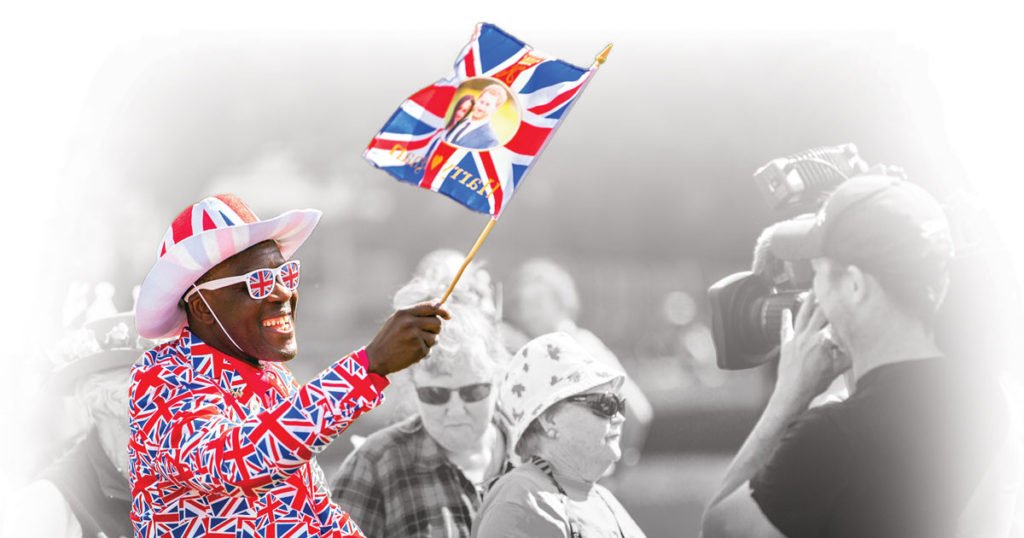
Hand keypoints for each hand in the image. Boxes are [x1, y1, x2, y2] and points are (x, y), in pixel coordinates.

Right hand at [365, 302, 450, 376]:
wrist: (376, 358)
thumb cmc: (389, 339)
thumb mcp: (398, 321)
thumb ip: (416, 313)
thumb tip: (439, 303)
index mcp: (404, 313)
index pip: (430, 307)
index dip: (443, 310)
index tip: (449, 315)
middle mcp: (410, 322)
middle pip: (436, 322)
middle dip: (435, 329)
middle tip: (426, 334)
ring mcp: (414, 336)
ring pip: (435, 337)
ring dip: (428, 342)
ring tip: (413, 345)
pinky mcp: (418, 349)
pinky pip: (429, 349)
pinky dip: (422, 352)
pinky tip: (409, 353)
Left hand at [775, 291, 850, 407]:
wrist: (792, 392)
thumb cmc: (814, 383)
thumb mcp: (837, 369)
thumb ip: (847, 355)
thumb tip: (856, 345)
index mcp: (822, 340)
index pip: (834, 322)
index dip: (841, 311)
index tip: (846, 300)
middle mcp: (808, 336)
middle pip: (819, 313)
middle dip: (826, 299)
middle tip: (830, 286)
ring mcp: (796, 338)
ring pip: (802, 315)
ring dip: (807, 302)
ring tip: (811, 290)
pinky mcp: (786, 344)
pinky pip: (785, 328)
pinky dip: (785, 318)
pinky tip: (785, 310)